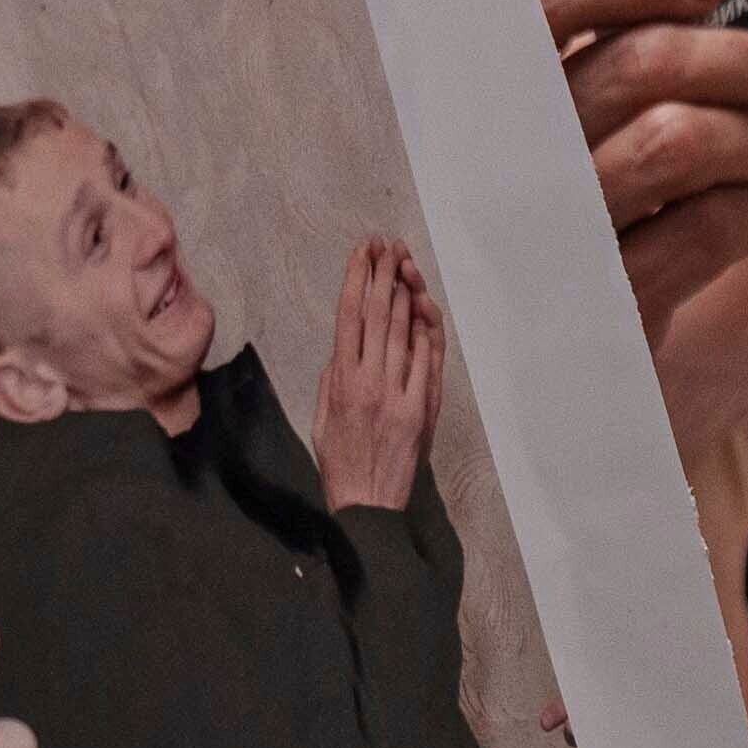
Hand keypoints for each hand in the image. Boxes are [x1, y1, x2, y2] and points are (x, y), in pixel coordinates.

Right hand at [313, 244, 449, 523]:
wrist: (367, 504)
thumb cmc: (340, 462)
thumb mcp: (321, 416)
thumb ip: (332, 378)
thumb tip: (346, 347)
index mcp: (340, 381)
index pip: (348, 315)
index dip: (356, 277)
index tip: (362, 251)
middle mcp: (368, 381)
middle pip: (377, 314)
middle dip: (383, 273)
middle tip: (387, 244)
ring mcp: (398, 393)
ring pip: (404, 330)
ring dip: (405, 292)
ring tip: (404, 263)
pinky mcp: (421, 408)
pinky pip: (427, 360)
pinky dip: (427, 331)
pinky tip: (424, 306)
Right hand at [529, 0, 747, 471]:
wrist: (521, 386)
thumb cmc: (542, 214)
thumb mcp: (527, 119)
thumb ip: (578, 38)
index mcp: (463, 98)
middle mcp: (496, 164)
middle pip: (648, 64)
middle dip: (738, 62)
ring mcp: (552, 238)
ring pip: (687, 139)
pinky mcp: (608, 307)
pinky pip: (715, 224)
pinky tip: (739, 215)